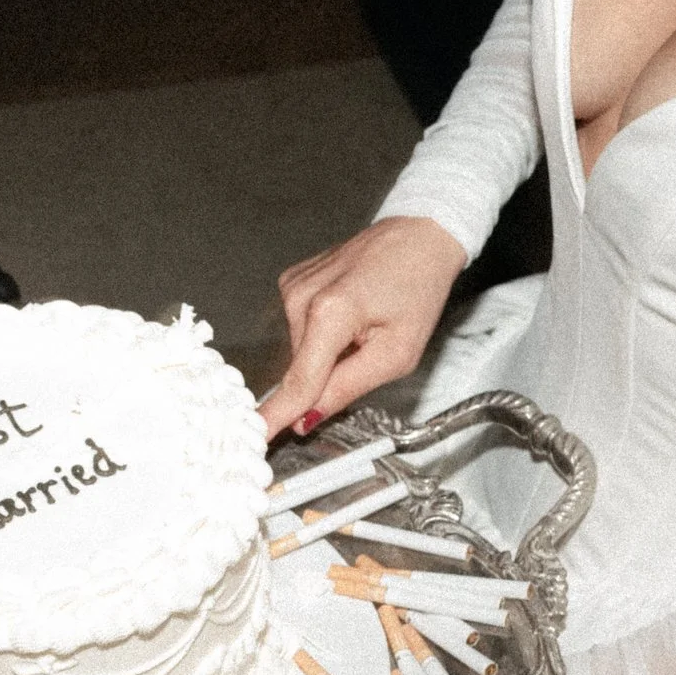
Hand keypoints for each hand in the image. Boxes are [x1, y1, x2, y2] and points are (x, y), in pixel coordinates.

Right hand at [257, 216, 466, 438]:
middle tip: (367, 351)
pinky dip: (322, 332)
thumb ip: (349, 387)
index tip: (256, 437)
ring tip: (362, 325)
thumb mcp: (398, 352)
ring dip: (328, 352)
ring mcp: (292, 287)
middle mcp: (301, 297)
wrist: (418, 236)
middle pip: (302, 368)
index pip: (299, 381)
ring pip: (301, 350)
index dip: (279, 415)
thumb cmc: (417, 286)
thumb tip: (309, 418)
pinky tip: (348, 312)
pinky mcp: (291, 282)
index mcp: (331, 312)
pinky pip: (300, 328)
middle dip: (328, 376)